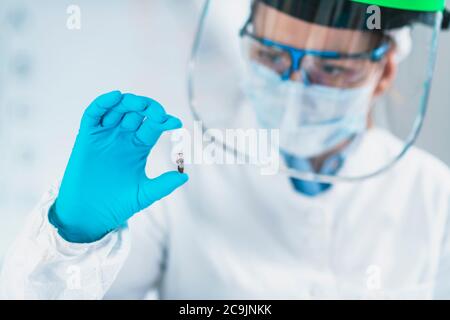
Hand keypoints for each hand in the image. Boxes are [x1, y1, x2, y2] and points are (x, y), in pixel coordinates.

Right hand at [49, 91, 187, 242]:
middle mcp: (123, 137)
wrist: (89, 215)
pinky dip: (103, 103)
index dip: (165, 121)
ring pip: (118, 109)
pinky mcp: (87, 137)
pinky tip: (115, 97)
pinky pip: (94, 114)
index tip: (175, 123)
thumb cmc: (116, 203)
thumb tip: (185, 176)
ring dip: (129, 102)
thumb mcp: (144, 194)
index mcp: (139, 146)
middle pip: (138, 113)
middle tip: (158, 113)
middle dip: (149, 108)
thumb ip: (163, 184)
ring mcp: (105, 135)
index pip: (154, 126)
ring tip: (139, 105)